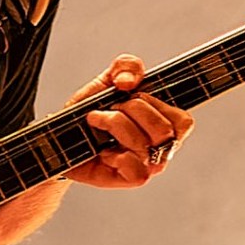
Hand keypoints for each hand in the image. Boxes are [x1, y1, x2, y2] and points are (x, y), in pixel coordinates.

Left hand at [59, 55, 194, 189]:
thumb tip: (129, 81)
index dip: (153, 101)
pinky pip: (138, 171)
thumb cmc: (90, 111)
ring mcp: (149, 165)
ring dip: (114, 124)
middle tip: (109, 108)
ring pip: (144, 144)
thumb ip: (126, 66)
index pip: (184, 120)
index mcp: (167, 124)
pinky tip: (103, 151)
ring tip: (96, 122)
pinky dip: (117, 156)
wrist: (60, 134)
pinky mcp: (131, 178)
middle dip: (130, 109)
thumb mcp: (106, 80)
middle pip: (164, 129)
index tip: (127, 93)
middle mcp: (163, 147)